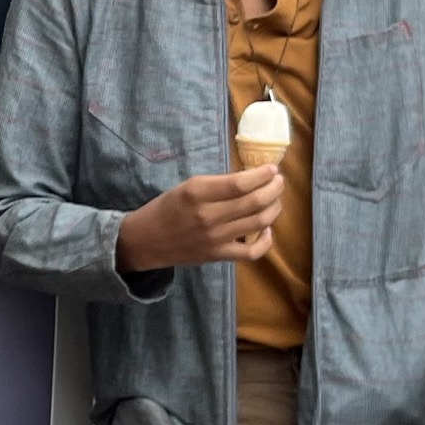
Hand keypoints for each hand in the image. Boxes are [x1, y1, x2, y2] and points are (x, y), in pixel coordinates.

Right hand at [115, 167, 284, 273]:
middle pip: (254, 202)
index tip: (271, 168)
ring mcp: (215, 238)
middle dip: (274, 189)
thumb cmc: (167, 208)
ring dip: (274, 208)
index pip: (240, 183)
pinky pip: (252, 252)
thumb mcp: (187, 187)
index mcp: (197, 193)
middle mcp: (208, 215)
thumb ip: (217, 184)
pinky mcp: (218, 255)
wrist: (146, 240)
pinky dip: (266, 241)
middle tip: (278, 182)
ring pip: (258, 222)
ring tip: (275, 199)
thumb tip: (251, 178)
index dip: (262, 175)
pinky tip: (266, 229)